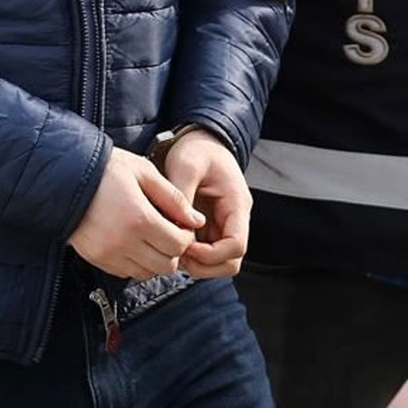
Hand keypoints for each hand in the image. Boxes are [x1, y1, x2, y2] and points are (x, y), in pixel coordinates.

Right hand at [69, 148, 205, 279]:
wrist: (64, 177)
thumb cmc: (106, 169)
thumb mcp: (144, 172)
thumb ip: (174, 198)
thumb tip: (197, 221)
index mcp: (139, 218)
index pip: (178, 245)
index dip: (186, 237)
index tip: (181, 225)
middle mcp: (124, 241)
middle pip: (166, 265)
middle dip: (173, 250)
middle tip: (169, 232)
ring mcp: (108, 253)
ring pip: (147, 273)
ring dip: (155, 259)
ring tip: (150, 237)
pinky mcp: (96, 258)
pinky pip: (126, 273)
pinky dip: (136, 263)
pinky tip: (133, 242)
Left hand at [161, 129, 252, 278]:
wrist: (200, 141)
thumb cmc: (196, 150)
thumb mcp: (186, 165)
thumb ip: (182, 195)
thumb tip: (177, 227)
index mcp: (236, 205)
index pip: (236, 246)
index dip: (211, 255)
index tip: (185, 246)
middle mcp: (234, 219)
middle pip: (230, 262)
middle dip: (204, 265)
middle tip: (177, 255)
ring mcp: (223, 225)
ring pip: (219, 262)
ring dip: (197, 263)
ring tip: (172, 249)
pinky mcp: (210, 227)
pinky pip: (205, 252)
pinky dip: (190, 255)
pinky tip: (171, 242)